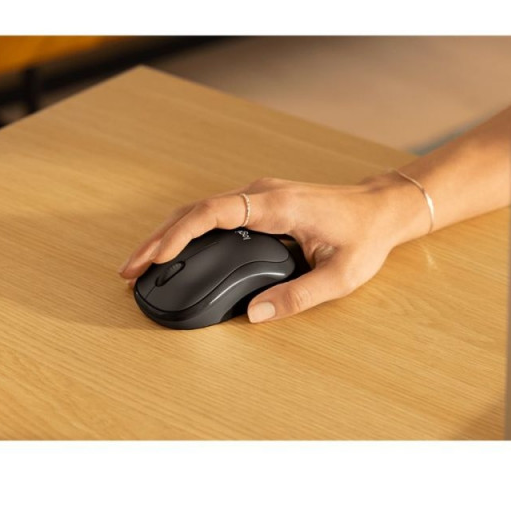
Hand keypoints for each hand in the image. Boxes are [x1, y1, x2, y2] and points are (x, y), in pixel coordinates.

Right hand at [120, 175, 427, 322]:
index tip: (155, 256)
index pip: (215, 211)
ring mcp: (258, 196)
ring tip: (142, 264)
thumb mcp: (341, 276)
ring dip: (168, 234)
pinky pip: (214, 213)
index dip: (179, 233)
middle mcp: (262, 194)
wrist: (380, 209)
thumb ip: (298, 296)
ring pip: (199, 210)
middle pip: (195, 210)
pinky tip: (174, 250)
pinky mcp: (258, 204)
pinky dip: (187, 231)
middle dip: (158, 239)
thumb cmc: (364, 237)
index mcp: (277, 206)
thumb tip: (254, 315)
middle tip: (130, 269)